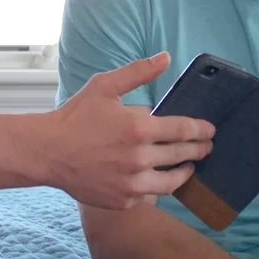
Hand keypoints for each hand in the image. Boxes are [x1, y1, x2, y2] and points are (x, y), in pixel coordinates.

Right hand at [49, 53, 214, 209]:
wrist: (48, 152)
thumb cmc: (76, 117)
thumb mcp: (105, 87)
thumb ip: (138, 73)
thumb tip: (166, 58)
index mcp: (139, 129)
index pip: (184, 130)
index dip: (202, 130)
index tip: (210, 130)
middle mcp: (140, 159)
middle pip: (183, 155)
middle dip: (199, 150)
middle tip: (207, 147)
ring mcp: (132, 183)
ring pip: (172, 182)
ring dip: (185, 173)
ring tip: (189, 167)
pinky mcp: (123, 201)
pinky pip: (150, 196)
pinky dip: (155, 187)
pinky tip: (157, 179)